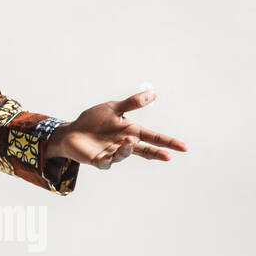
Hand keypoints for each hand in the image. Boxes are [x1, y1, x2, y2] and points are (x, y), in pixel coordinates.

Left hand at [47, 89, 186, 169]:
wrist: (71, 131)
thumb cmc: (93, 120)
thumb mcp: (113, 108)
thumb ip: (132, 103)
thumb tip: (154, 93)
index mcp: (131, 131)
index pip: (153, 137)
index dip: (168, 142)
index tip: (183, 147)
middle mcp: (124, 144)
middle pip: (145, 150)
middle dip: (157, 153)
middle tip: (168, 156)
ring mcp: (112, 154)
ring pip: (124, 154)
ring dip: (127, 148)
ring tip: (129, 140)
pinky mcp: (99, 160)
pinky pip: (106, 162)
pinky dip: (109, 160)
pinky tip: (110, 156)